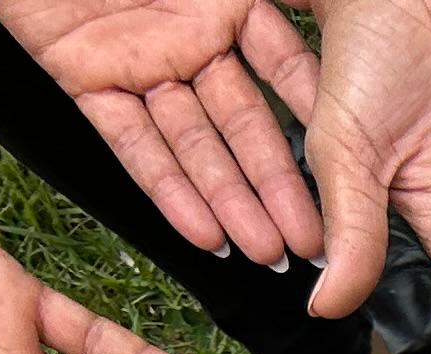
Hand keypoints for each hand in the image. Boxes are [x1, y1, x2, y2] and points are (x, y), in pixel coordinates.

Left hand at [0, 0, 324, 265]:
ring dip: (227, 203)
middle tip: (306, 241)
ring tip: (262, 252)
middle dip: (275, 188)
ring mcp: (138, 63)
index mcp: (224, 1)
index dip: (312, 116)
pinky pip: (129, 142)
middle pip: (241, 124)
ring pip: (192, 145)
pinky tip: (202, 231)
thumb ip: (253, 3)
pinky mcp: (85, 78)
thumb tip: (309, 8)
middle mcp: (187, 39)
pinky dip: (165, 189)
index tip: (346, 165)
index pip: (282, 65)